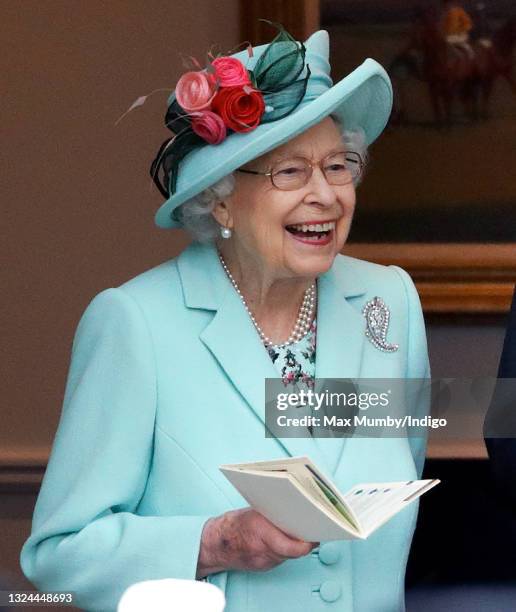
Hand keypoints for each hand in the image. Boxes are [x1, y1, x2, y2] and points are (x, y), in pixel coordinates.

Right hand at [196, 508, 317, 577]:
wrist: (214, 544)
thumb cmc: (232, 525)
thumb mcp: (254, 512)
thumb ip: (274, 513)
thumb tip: (295, 512)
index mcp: (260, 530)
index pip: (291, 546)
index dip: (306, 545)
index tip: (315, 538)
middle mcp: (262, 549)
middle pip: (292, 550)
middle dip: (303, 543)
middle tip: (313, 532)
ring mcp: (262, 561)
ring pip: (287, 556)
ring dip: (294, 546)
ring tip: (299, 534)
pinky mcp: (262, 567)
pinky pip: (279, 559)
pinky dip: (283, 551)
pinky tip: (283, 541)